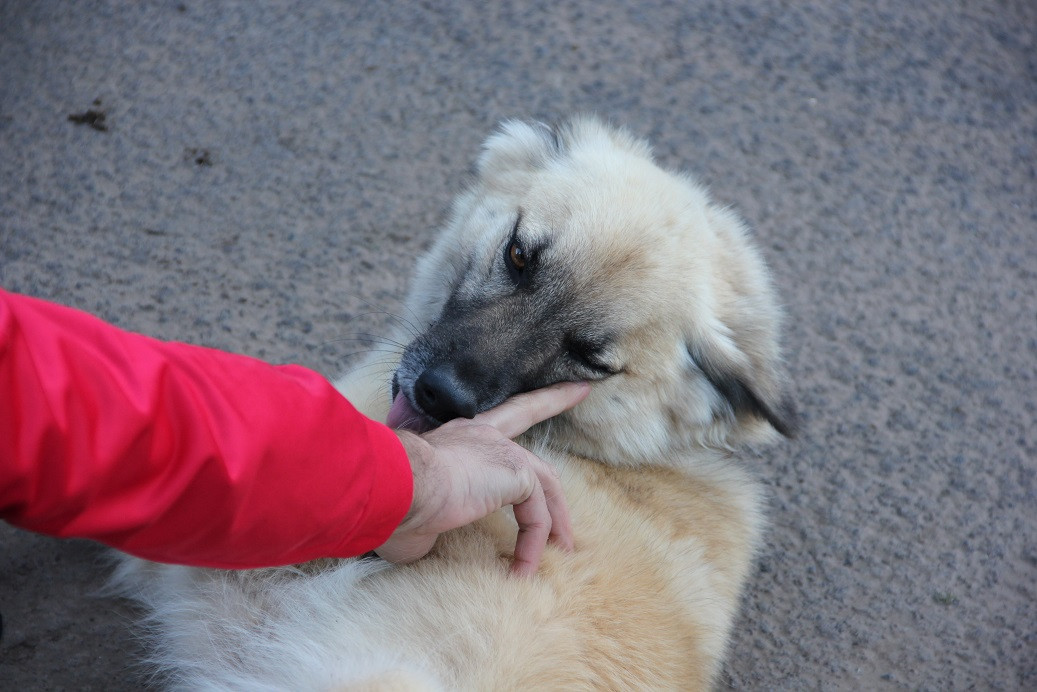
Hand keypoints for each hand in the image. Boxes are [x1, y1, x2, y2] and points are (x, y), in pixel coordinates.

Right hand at [375, 381, 589, 576]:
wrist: (391, 488)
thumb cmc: (390, 504)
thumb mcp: (417, 512)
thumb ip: (433, 518)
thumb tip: (428, 536)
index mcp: (453, 440)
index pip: (486, 418)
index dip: (513, 404)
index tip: (534, 386)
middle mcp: (478, 435)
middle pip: (524, 413)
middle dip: (553, 400)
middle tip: (580, 390)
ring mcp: (498, 450)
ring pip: (542, 480)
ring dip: (556, 516)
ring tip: (562, 549)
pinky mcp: (515, 473)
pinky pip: (535, 516)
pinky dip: (532, 545)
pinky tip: (521, 570)